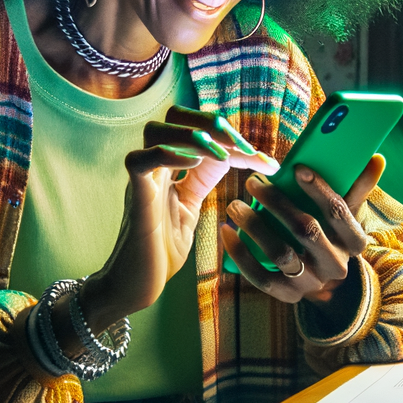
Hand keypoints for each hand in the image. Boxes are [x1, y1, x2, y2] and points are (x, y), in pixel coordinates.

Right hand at [80, 108, 276, 334]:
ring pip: (155, 130)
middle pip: (173, 116)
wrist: (137, 286)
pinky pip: (140, 161)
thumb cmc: (163, 250)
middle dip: (210, 123)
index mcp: (170, 166)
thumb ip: (203, 181)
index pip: (200, 131)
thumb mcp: (191, 209)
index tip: (266, 160)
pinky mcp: (135, 197)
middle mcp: (155, 166)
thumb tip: (233, 161)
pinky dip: (167, 154)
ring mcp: (143, 180)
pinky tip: (193, 163)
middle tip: (242, 147)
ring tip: (220, 154)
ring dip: (192, 135)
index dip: (234, 138)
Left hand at [220, 154, 384, 304]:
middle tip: (253, 182)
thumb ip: (358, 186)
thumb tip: (376, 157)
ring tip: (235, 205)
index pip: (339, 213)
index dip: (318, 189)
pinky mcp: (287, 296)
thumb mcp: (349, 213)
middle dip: (277, 203)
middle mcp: (336, 265)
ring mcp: (311, 283)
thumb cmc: (333, 234)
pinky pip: (261, 277)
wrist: (326, 281)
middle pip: (306, 230)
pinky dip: (242, 255)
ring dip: (255, 226)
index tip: (297, 168)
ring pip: (281, 253)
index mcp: (355, 242)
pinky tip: (228, 233)